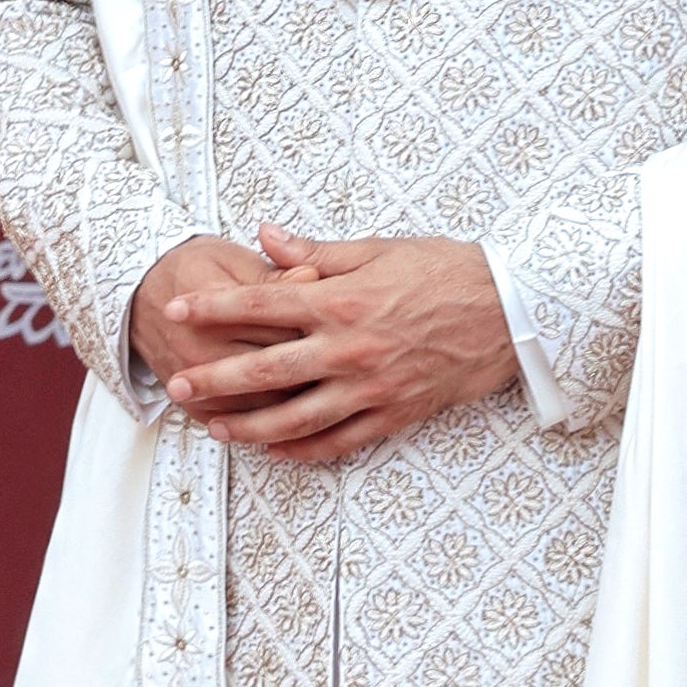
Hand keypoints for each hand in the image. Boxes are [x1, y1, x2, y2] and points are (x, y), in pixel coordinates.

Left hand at [133, 225, 518, 465]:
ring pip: (296, 417)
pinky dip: (302, 450)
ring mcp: (371, 387)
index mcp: (342, 299)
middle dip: (215, 378)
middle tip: (179, 386)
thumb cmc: (446, 271)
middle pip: (266, 369)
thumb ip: (316, 250)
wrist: (509, 311)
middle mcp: (350, 348)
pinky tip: (274, 450)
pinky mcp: (393, 414)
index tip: (176, 310)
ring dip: (250, 425)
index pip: (260, 302)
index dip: (212, 307)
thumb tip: (264, 235)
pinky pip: (339, 441)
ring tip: (217, 428)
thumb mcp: (380, 249)